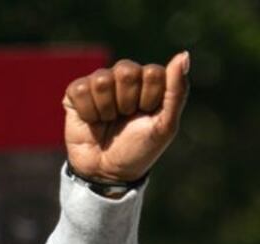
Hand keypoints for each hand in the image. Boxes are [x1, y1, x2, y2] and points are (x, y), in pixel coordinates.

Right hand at [63, 52, 189, 183]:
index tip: (146, 116)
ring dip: (106, 109)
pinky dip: (88, 112)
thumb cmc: (139, 150)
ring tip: (108, 121)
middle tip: (125, 118)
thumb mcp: (165, 125)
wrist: (107, 173)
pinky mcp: (76, 93)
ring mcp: (99, 83)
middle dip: (126, 102)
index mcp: (148, 81)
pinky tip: (91, 121)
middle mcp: (123, 77)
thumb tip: (184, 55)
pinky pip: (80, 89)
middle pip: (126, 70)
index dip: (149, 99)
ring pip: (102, 80)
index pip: (152, 73)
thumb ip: (177, 91)